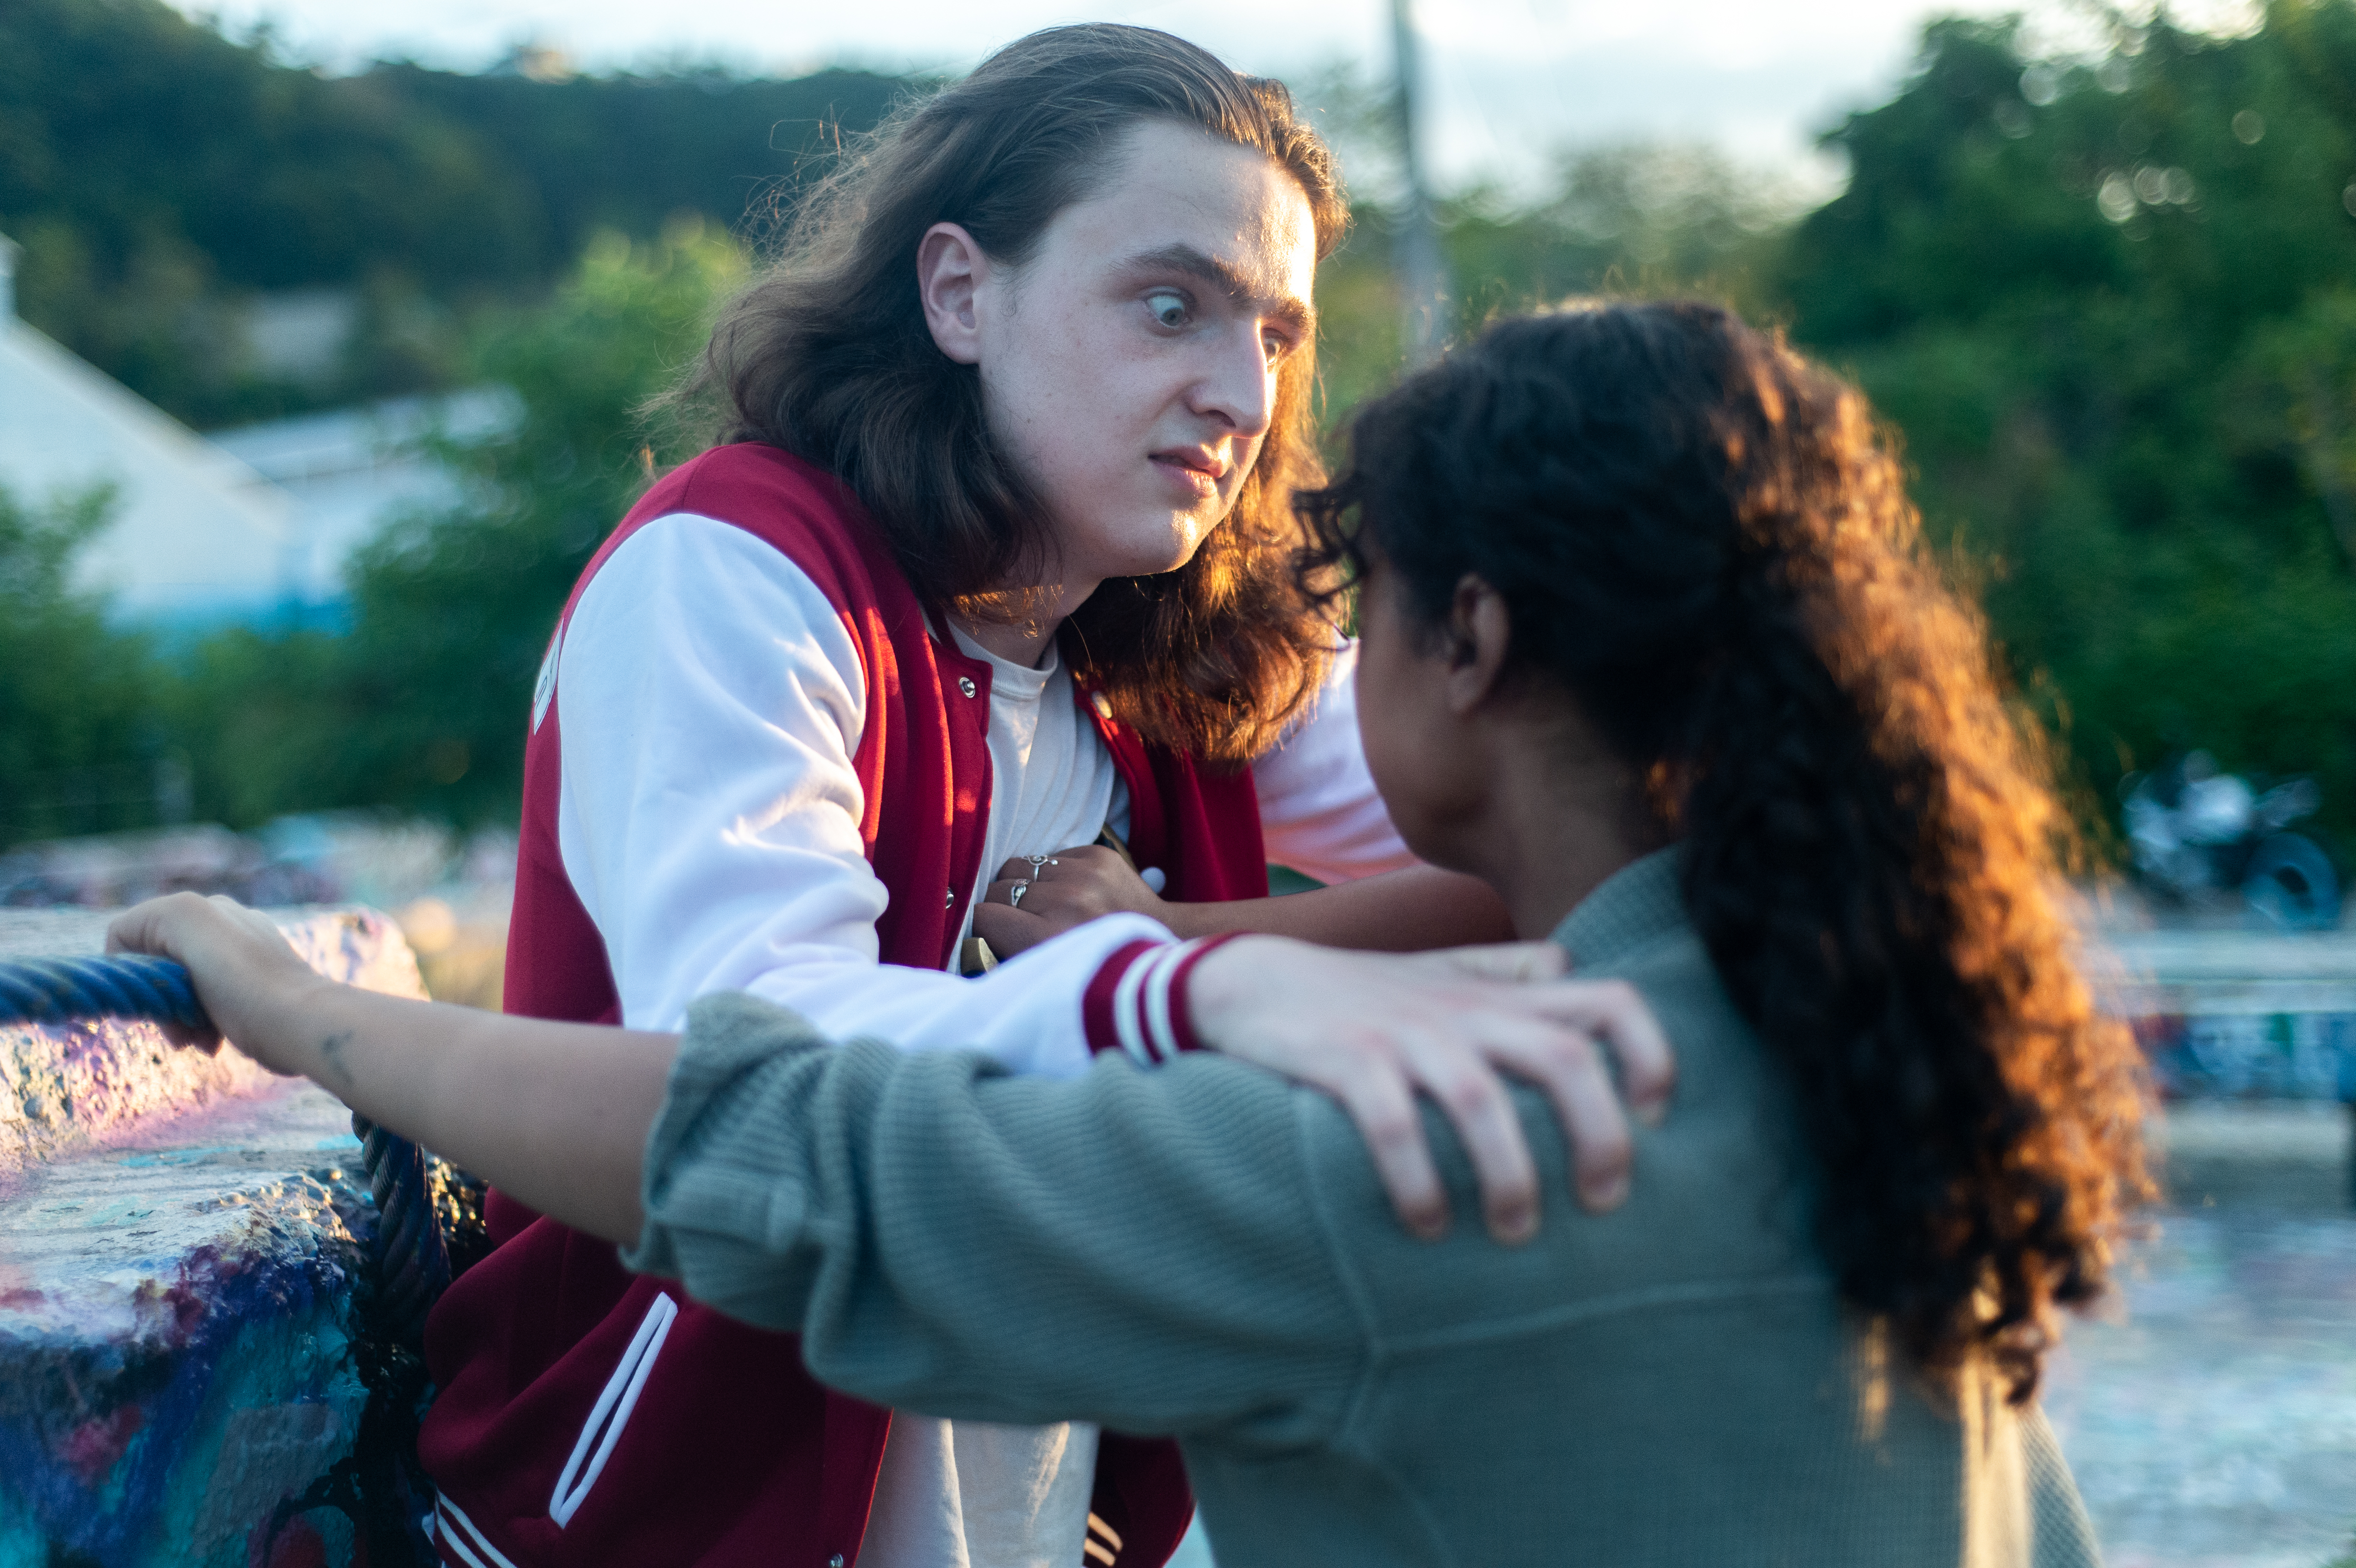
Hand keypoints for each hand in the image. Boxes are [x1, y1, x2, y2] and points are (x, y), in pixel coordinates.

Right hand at [105, 893, 321, 1072]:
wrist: (303, 1025)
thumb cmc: (243, 984)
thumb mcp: (188, 926)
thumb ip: (148, 919)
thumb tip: (126, 947)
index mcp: (197, 910)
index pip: (127, 936)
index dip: (128, 972)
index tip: (144, 1003)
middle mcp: (217, 926)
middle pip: (152, 967)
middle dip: (157, 1002)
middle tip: (175, 1030)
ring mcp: (236, 957)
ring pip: (176, 992)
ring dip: (177, 1020)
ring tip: (197, 1040)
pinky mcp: (249, 988)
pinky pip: (204, 1005)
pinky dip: (201, 1025)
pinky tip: (213, 1043)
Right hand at [972, 845, 1168, 956]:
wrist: (1158, 938)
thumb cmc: (1097, 964)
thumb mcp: (1048, 974)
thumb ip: (1004, 957)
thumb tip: (965, 936)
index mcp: (1048, 939)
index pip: (982, 915)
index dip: (980, 924)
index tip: (989, 932)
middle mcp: (1066, 903)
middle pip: (997, 888)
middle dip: (1001, 905)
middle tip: (1019, 921)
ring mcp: (1084, 875)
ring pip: (1017, 865)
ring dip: (1022, 884)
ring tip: (1040, 903)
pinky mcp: (1098, 855)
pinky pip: (1047, 855)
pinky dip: (1050, 872)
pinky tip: (1068, 891)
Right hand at [1186, 936, 1674, 1243]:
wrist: (1249, 981)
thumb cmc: (1362, 994)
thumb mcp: (1441, 974)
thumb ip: (1508, 971)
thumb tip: (1574, 970)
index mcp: (1499, 997)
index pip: (1611, 1000)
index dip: (1652, 1056)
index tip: (1654, 1120)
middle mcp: (1463, 1012)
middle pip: (1563, 1057)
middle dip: (1600, 1135)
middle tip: (1601, 1202)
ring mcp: (1403, 1034)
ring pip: (1480, 1098)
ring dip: (1510, 1175)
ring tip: (1515, 1233)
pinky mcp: (1344, 1059)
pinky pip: (1392, 1122)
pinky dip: (1418, 1179)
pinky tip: (1428, 1225)